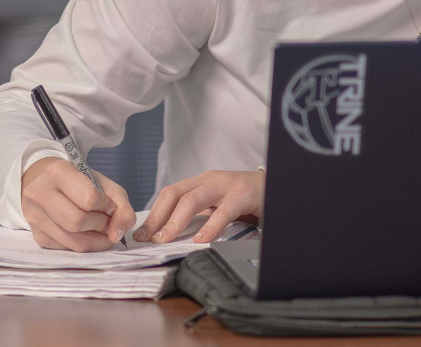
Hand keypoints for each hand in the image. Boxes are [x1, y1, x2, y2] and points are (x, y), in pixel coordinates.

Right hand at [20, 157, 135, 251]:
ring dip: (94, 240)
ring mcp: (34, 216)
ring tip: (98, 230)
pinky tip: (83, 233)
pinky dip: (81, 244)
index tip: (107, 205)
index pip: (88, 199)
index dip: (105, 207)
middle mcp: (40, 193)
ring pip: (73, 241)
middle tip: (105, 221)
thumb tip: (117, 235)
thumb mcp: (105, 186)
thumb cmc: (80, 183)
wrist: (48, 184)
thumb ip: (121, 208)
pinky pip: (66, 248)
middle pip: (77, 222)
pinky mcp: (36, 235)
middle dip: (100, 226)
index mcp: (58, 172)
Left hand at [133, 169, 263, 244]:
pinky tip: (202, 240)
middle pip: (175, 194)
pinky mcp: (243, 196)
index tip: (141, 234)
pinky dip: (210, 227)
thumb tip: (170, 235)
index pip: (169, 194)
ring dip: (176, 221)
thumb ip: (199, 214)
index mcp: (200, 182)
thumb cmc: (246, 199)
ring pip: (193, 200)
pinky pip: (223, 212)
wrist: (279, 185)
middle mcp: (209, 180)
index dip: (153, 213)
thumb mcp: (218, 204)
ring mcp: (226, 186)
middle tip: (147, 239)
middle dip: (157, 217)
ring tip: (165, 239)